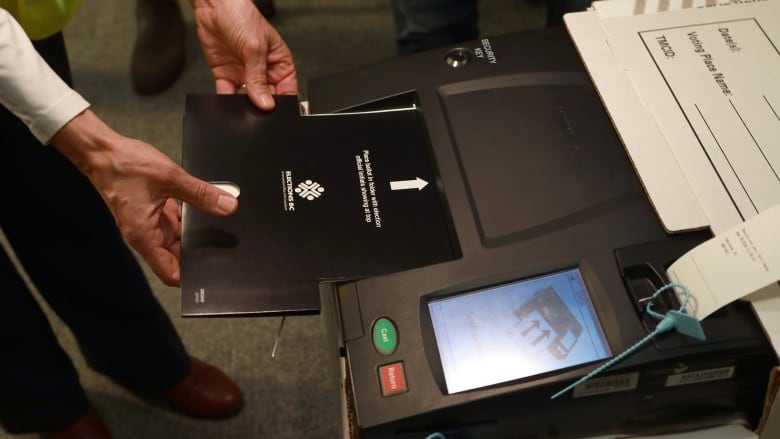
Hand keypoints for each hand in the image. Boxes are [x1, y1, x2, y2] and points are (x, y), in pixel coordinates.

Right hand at [51, 110, 237, 285]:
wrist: (102, 152)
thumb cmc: (124, 166)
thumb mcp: (170, 178)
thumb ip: (201, 194)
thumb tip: (228, 206)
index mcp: (145, 236)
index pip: (170, 273)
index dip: (191, 276)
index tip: (211, 271)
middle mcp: (146, 235)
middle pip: (177, 258)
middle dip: (198, 254)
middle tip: (223, 247)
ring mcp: (149, 224)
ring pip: (178, 240)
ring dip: (194, 235)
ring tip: (217, 228)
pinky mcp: (152, 213)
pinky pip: (174, 223)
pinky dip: (188, 220)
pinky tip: (204, 210)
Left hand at [189, 0, 297, 109]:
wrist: (214, 5)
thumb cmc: (241, 15)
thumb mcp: (255, 48)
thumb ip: (259, 79)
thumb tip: (267, 104)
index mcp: (279, 63)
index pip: (287, 91)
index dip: (283, 104)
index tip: (277, 113)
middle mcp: (263, 71)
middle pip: (266, 98)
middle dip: (262, 107)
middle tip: (258, 112)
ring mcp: (244, 74)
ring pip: (247, 100)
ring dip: (244, 106)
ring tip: (242, 108)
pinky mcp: (226, 75)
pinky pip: (227, 94)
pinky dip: (226, 101)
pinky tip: (227, 102)